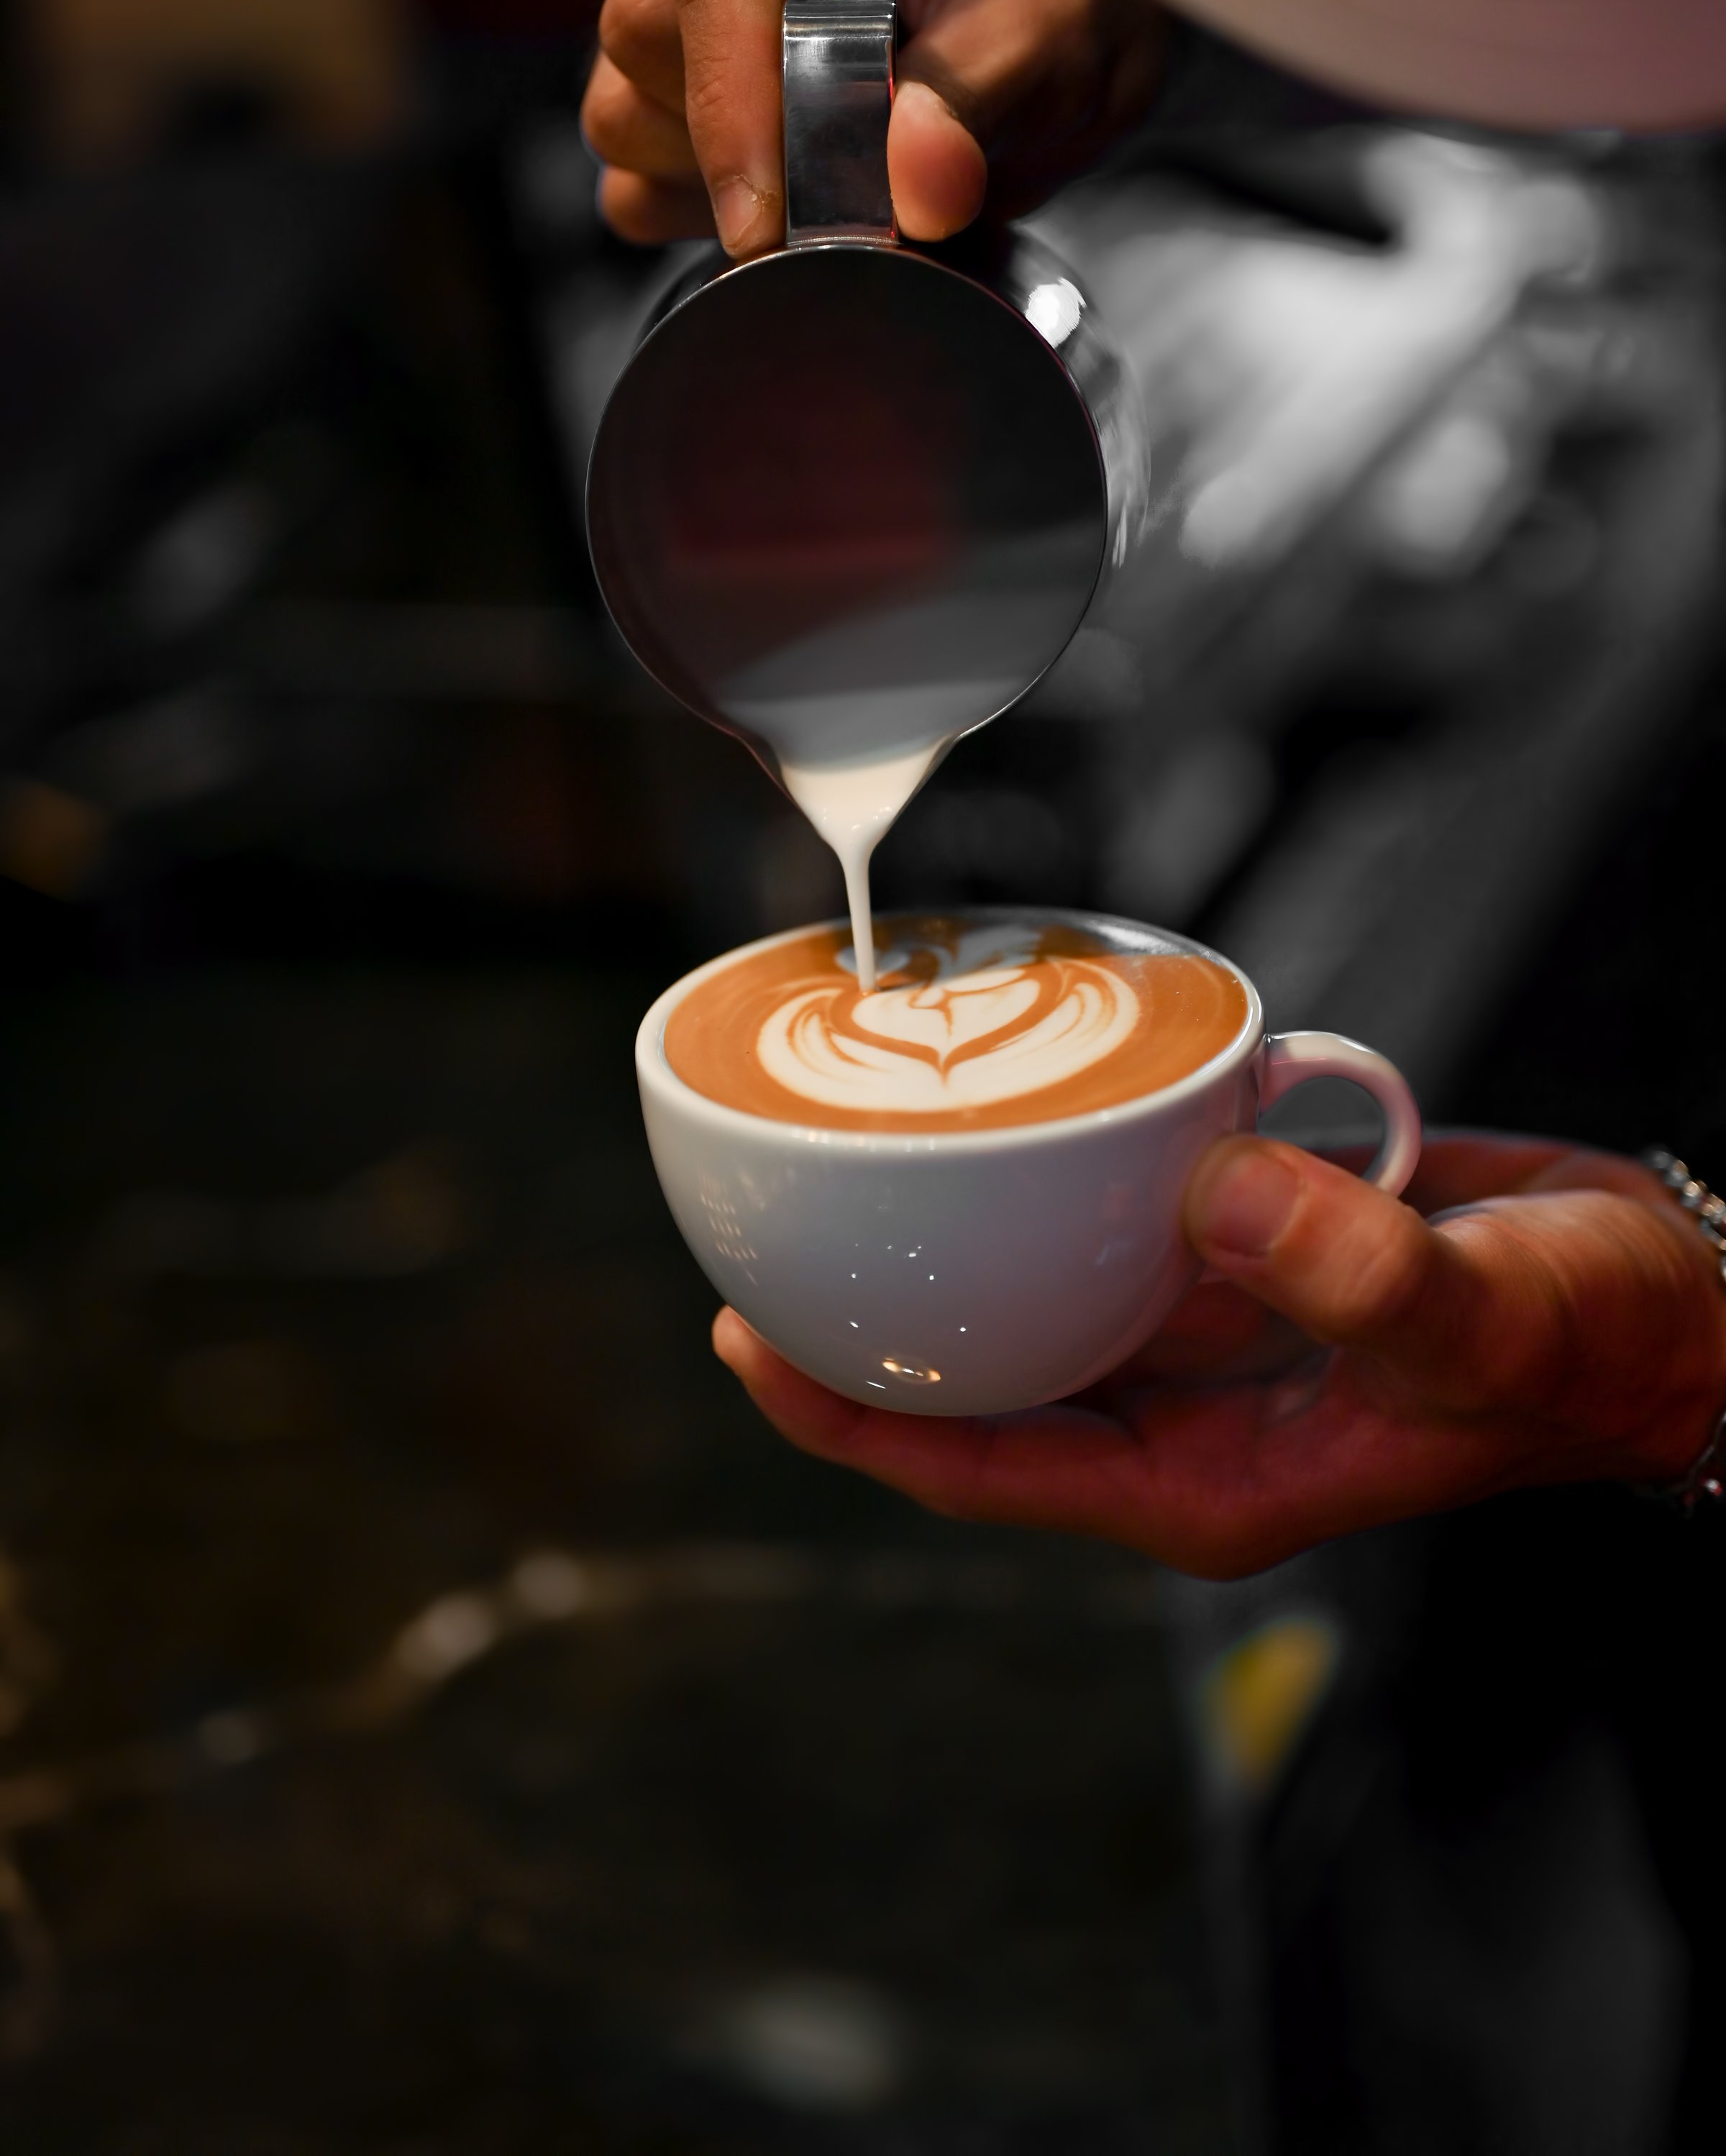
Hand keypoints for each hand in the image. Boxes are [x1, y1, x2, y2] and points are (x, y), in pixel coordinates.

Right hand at [582, 0, 1165, 256]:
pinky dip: (699, 191)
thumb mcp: (1068, 39)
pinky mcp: (660, 17)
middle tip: (868, 171)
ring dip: (723, 171)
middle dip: (749, 137)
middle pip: (652, 33)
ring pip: (624, 96)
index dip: (732, 107)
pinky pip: (626, 146)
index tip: (767, 222)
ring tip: (844, 156)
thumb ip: (985, 107)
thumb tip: (915, 188)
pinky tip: (795, 167)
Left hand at [712, 1132, 1725, 1577]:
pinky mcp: (1237, 1255)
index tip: (744, 1338)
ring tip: (844, 1157)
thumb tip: (1213, 1198)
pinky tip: (1010, 1102)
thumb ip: (1358, 1274)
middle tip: (756, 1227)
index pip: (983, 1463)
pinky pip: (1112, 1216)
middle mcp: (1181, 1413)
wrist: (1661, 1299)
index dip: (853, 1416)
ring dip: (951, 1238)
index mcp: (1204, 1479)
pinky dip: (1057, 1168)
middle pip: (979, 1377)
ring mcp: (1204, 1334)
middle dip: (868, 1321)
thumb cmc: (1588, 1347)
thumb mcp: (1482, 1323)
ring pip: (1035, 1293)